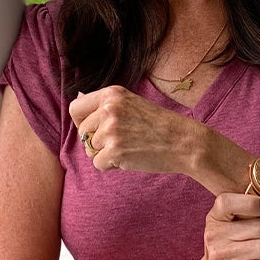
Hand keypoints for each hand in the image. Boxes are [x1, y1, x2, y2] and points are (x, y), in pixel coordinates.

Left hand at [69, 86, 203, 173]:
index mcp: (112, 94)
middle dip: (94, 142)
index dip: (81, 122)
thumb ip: (105, 105)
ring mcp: (111, 130)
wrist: (183, 141)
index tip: (93, 129)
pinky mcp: (115, 150)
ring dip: (105, 154)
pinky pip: (98, 164)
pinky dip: (112, 166)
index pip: (76, 107)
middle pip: (82, 132)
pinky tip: (130, 157)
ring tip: (129, 147)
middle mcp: (108, 109)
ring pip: (90, 150)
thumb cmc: (159, 125)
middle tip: (118, 142)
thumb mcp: (131, 104)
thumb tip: (77, 99)